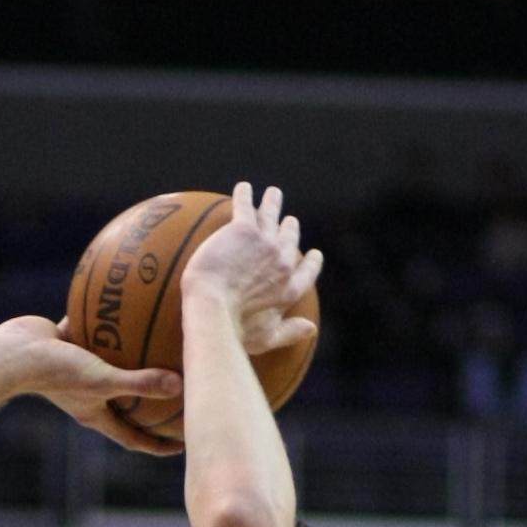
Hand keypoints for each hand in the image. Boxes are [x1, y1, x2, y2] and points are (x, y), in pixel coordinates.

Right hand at [11, 316, 183, 455]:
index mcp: (95, 414)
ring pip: (112, 370)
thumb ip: (140, 383)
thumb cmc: (55, 372)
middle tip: (181, 403)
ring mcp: (76, 372)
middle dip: (151, 409)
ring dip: (134, 363)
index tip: (183, 445)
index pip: (133, 438)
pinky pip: (97, 336)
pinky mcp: (68, 346)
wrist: (13, 352)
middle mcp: (87, 397)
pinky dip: (113, 327)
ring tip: (161, 349)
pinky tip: (133, 307)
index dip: (158, 445)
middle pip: (126, 408)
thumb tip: (181, 385)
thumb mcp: (102, 380)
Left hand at [181, 183, 322, 358]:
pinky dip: (245, 195)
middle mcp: (282, 262)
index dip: (312, 262)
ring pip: (272, 216)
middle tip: (288, 221)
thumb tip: (311, 329)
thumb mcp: (266, 338)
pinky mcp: (242, 229)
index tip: (314, 254)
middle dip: (290, 229)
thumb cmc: (235, 332)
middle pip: (290, 239)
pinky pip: (245, 205)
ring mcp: (264, 242)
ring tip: (273, 194)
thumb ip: (290, 332)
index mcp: (289, 289)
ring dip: (273, 203)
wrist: (212, 312)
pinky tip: (243, 188)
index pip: (307, 272)